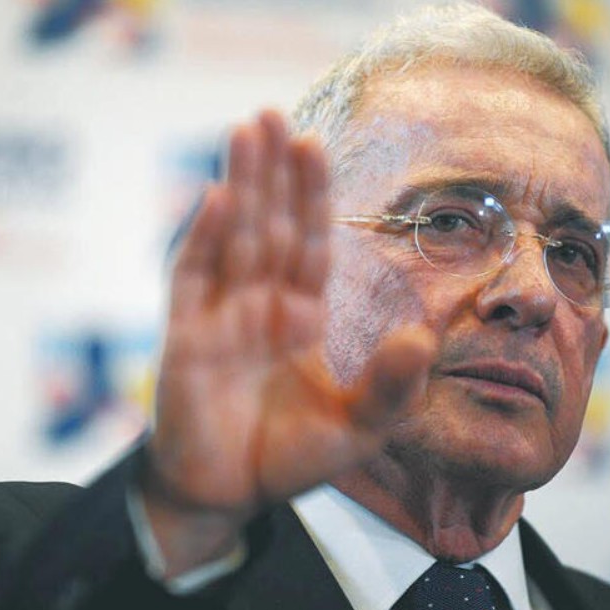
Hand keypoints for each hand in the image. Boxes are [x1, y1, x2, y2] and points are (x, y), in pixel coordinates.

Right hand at [142, 110, 434, 574]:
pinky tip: (216, 199)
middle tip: (273, 113)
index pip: (310, 243)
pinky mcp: (185, 338)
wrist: (228, 497)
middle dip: (272, 172)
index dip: (312, 195)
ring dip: (240, 185)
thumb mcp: (361, 428)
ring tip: (246, 130)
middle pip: (271, 225)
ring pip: (233, 237)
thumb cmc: (291, 459)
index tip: (315, 144)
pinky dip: (203, 241)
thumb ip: (393, 386)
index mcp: (301, 317)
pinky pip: (193, 281)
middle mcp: (261, 306)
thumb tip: (425, 336)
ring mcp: (220, 316)